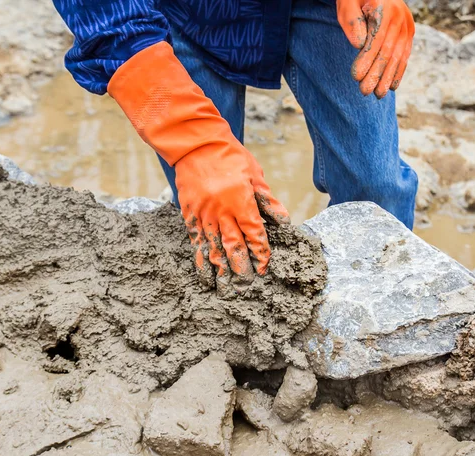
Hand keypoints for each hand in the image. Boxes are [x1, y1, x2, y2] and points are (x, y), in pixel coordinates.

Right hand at [108, 41, 288, 290]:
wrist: (195, 144)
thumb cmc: (230, 157)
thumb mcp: (255, 175)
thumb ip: (268, 201)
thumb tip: (285, 222)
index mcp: (240, 202)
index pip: (254, 234)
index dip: (260, 253)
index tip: (264, 268)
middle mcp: (221, 212)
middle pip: (233, 247)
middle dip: (241, 270)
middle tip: (246, 288)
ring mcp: (203, 215)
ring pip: (212, 249)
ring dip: (220, 272)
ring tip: (225, 291)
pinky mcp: (189, 216)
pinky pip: (196, 242)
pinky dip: (200, 261)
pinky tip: (204, 276)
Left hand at [337, 0, 414, 97]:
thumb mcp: (347, 3)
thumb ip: (352, 21)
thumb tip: (359, 44)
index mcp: (384, 8)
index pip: (375, 39)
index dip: (366, 59)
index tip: (356, 76)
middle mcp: (399, 16)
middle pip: (388, 50)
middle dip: (376, 73)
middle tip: (364, 91)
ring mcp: (406, 24)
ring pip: (398, 55)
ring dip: (387, 77)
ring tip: (378, 95)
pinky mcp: (409, 31)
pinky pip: (405, 54)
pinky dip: (398, 71)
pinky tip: (392, 86)